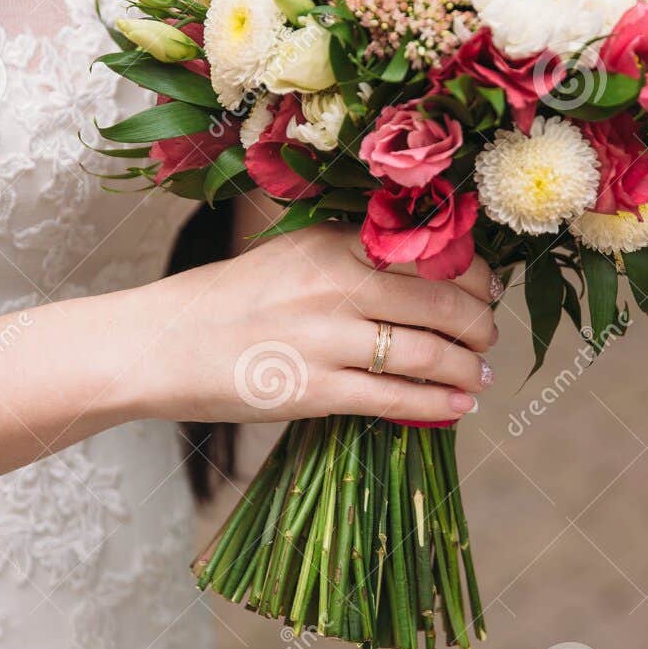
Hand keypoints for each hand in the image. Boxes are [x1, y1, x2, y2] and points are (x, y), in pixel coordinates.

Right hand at [142, 224, 497, 423]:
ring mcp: (326, 338)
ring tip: (481, 375)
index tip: (487, 291)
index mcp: (332, 242)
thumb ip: (351, 258)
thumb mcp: (291, 256)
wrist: (159, 344)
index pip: (430, 253)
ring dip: (469, 367)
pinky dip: (440, 403)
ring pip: (429, 352)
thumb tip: (426, 277)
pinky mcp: (313, 390)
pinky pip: (397, 398)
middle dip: (480, 325)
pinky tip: (460, 405)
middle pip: (443, 301)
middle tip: (488, 338)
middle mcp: (335, 283)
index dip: (474, 276)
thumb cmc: (228, 302)